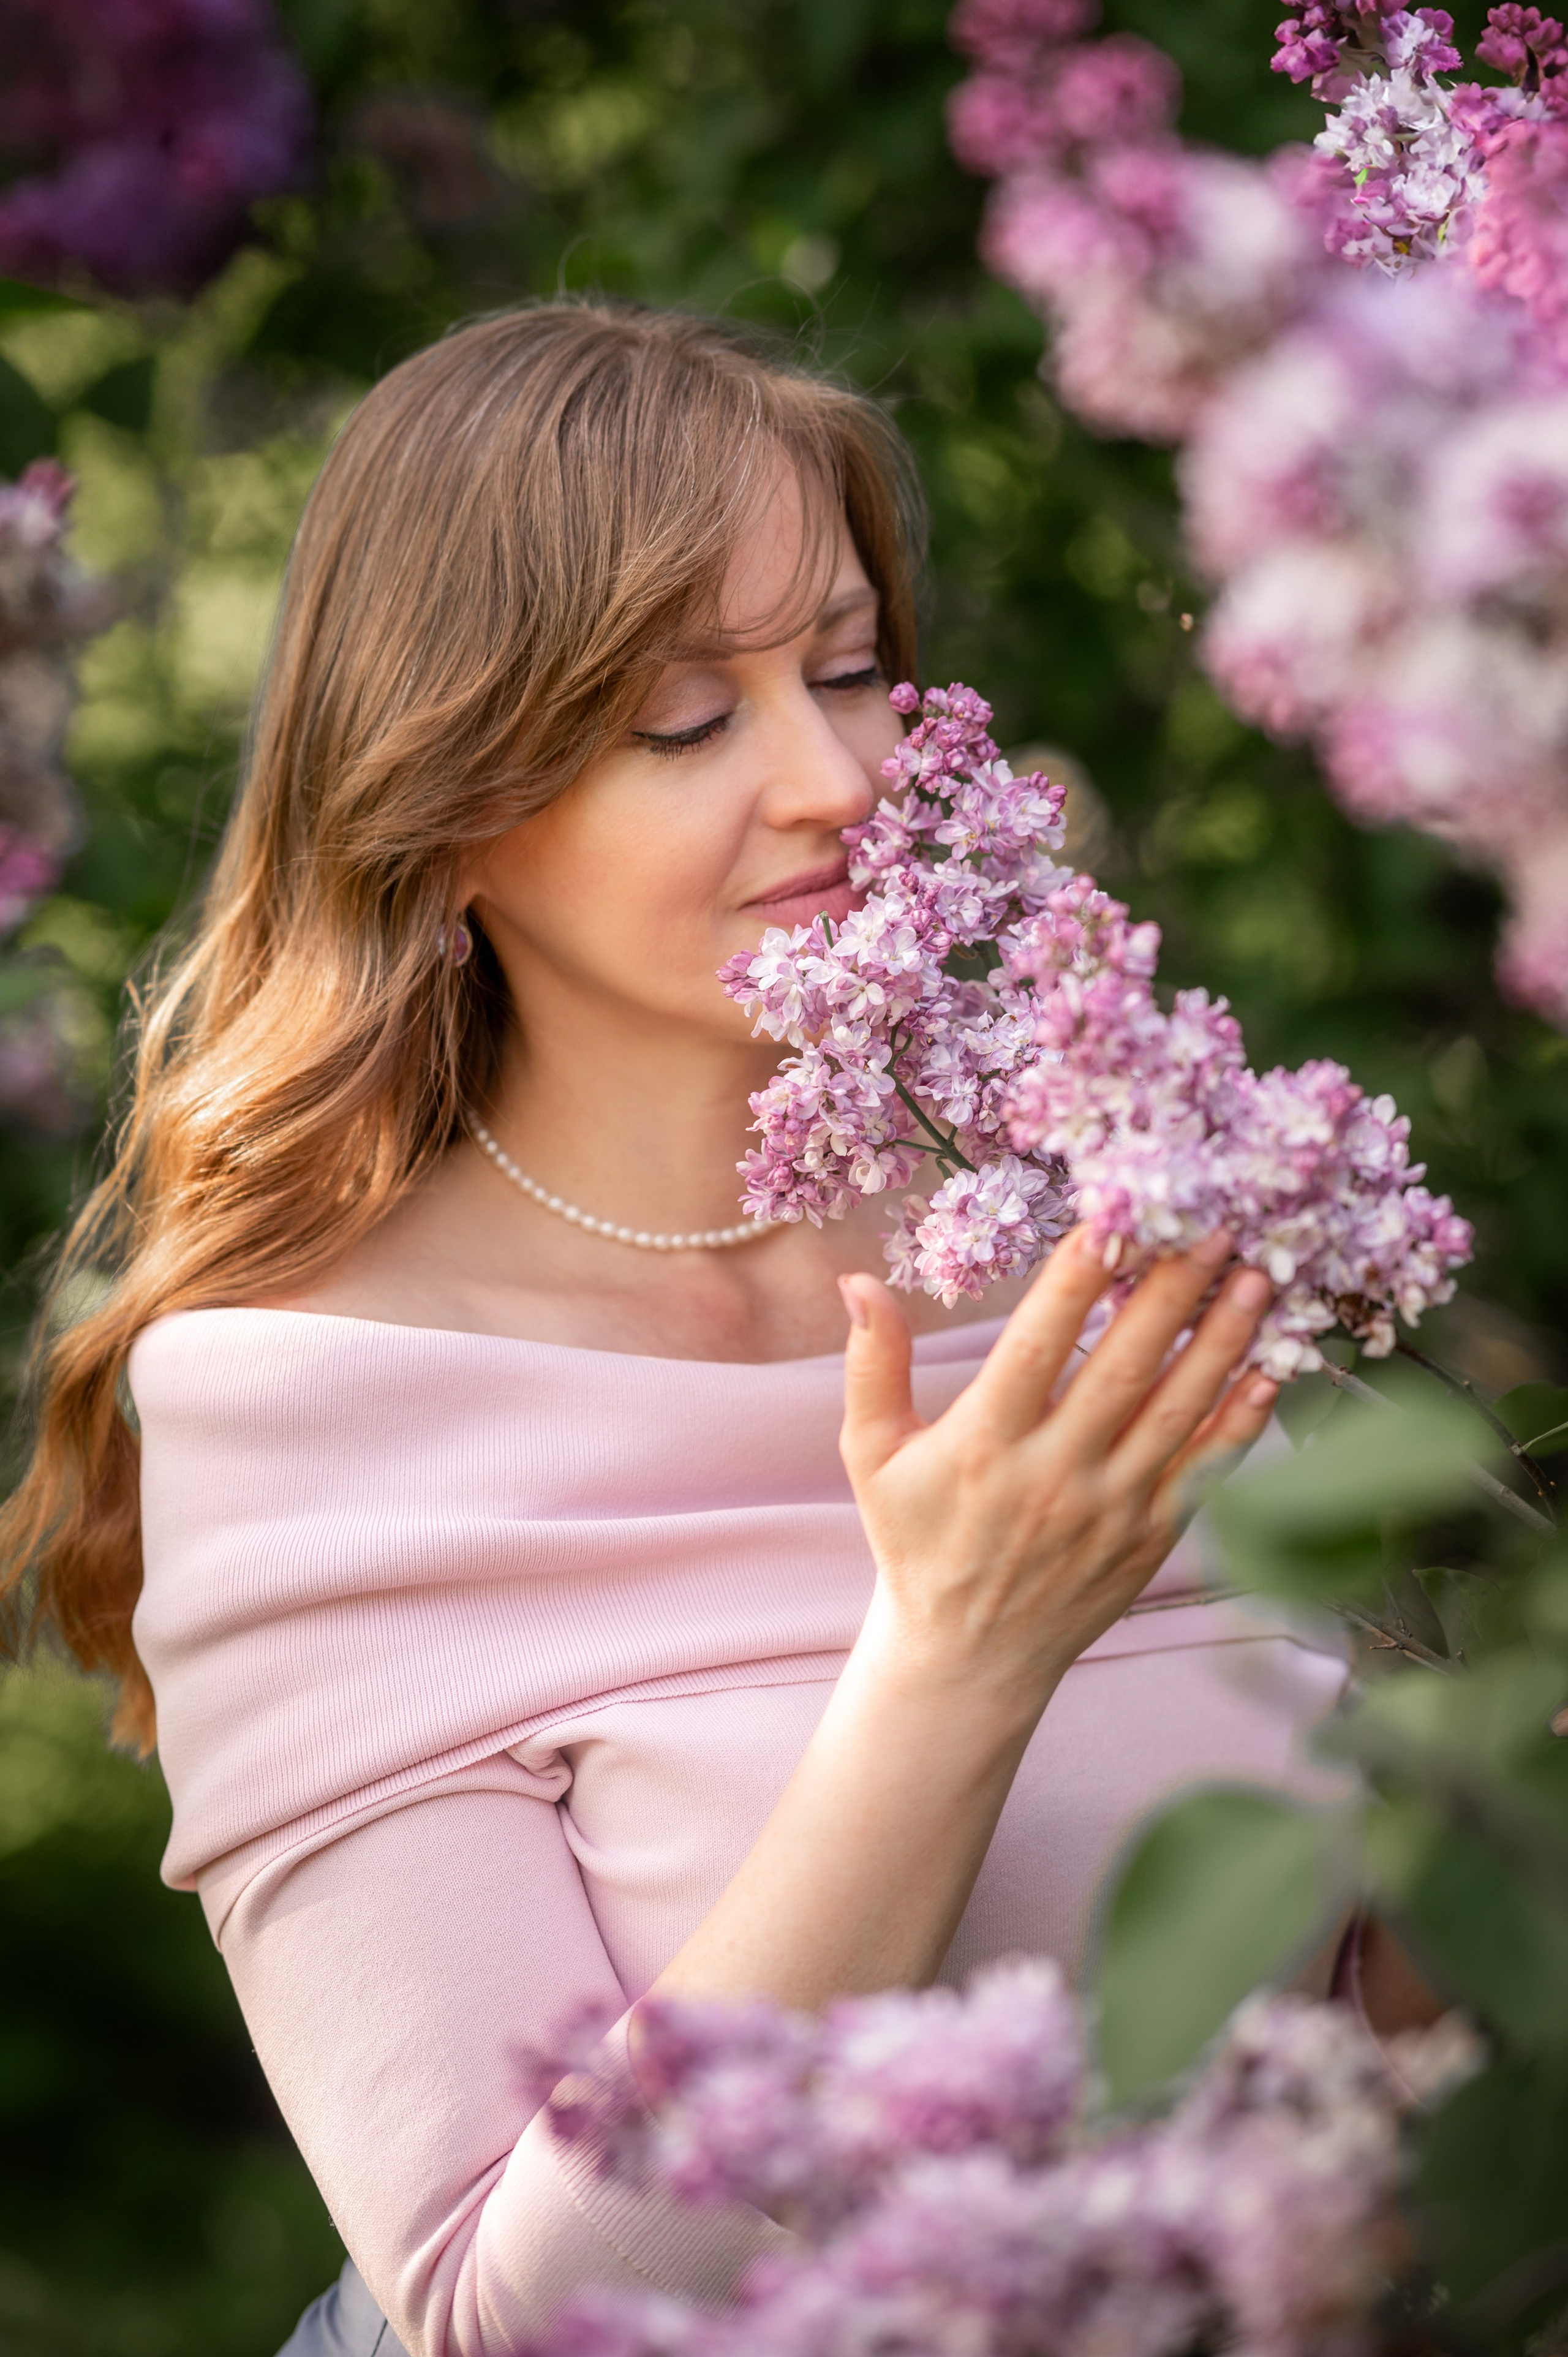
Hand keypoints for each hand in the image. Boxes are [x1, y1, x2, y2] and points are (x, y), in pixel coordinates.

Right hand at [837, 1228, 1277, 1722]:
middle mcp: (1052, 1474)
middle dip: (1172, 1291)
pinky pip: (1204, 1472)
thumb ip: (871, 1364)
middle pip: (1123, 1367)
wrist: (969, 1654)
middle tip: (1211, 1225)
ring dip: (1222, 1341)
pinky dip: (1241, 1424)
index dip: (1074, 1281)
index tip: (1112, 1221)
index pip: (1036, 1346)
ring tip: (1254, 1277)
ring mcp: (1110, 1508)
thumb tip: (858, 1281)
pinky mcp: (1150, 1538)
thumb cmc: (916, 1539)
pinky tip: (1271, 1373)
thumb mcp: (872, 1453)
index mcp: (983, 1443)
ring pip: (1177, 1411)